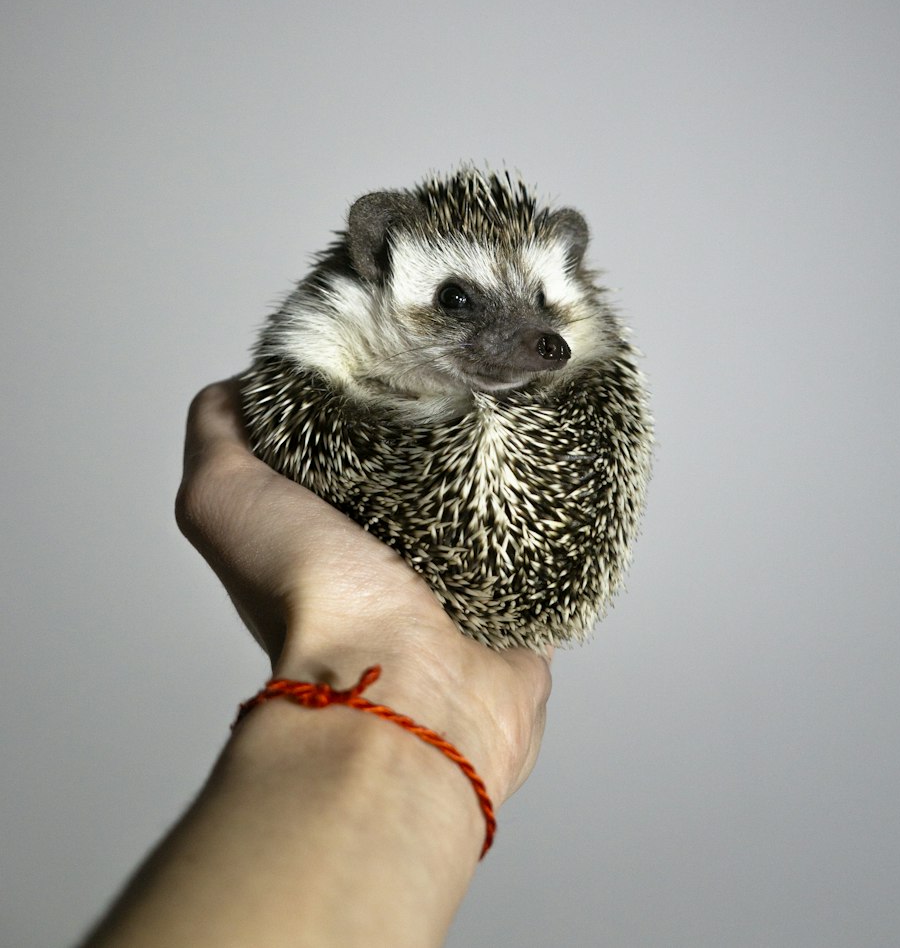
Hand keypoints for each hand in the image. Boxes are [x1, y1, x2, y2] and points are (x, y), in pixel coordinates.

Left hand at [176, 380, 551, 804]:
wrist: (401, 684)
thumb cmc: (307, 595)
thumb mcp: (219, 498)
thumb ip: (216, 435)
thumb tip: (243, 385)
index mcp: (323, 530)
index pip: (346, 442)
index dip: (364, 389)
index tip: (393, 340)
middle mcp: (387, 558)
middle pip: (421, 462)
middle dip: (440, 413)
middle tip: (465, 357)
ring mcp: (458, 581)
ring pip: (487, 494)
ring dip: (502, 454)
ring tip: (520, 390)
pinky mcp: (522, 600)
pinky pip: (546, 538)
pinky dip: (553, 502)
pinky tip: (558, 451)